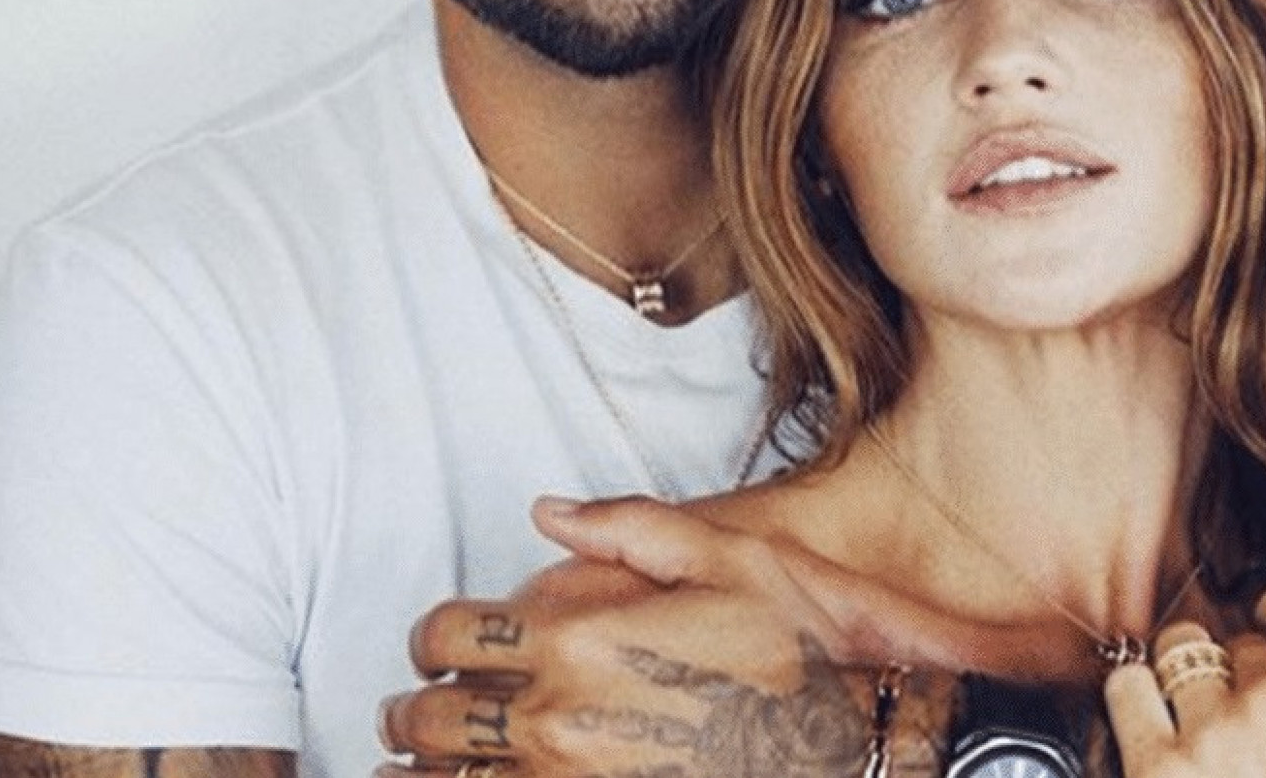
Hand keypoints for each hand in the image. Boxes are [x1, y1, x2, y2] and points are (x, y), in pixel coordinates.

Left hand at [374, 495, 1028, 776]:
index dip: (433, 638)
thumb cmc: (795, 657)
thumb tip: (551, 513)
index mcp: (577, 642)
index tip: (443, 647)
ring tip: (419, 770)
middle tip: (415, 713)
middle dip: (412, 714)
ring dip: (424, 774)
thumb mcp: (727, 560)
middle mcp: (556, 722)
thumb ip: (628, 529)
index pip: (448, 636)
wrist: (853, 742)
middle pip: (428, 722)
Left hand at [1104, 583, 1265, 777]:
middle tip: (1253, 719)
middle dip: (1246, 673)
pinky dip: (1135, 701)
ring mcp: (1209, 734)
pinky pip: (1126, 689)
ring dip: (1186, 678)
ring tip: (1200, 719)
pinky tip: (1154, 731)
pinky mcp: (1155, 771)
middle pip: (1242, 641)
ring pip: (1177, 650)